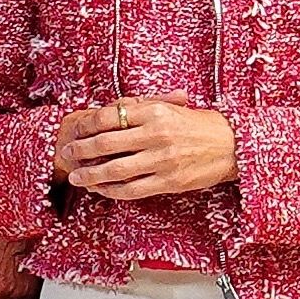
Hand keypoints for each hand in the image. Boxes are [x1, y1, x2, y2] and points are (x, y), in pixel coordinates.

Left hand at [51, 100, 240, 202]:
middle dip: (80, 150)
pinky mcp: (168, 182)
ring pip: (115, 170)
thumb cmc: (202, 126)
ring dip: (90, 175)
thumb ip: (144, 107)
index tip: (76, 129)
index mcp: (156, 111)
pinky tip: (101, 190)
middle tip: (66, 153)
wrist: (233, 146)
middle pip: (106, 144)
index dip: (87, 124)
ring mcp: (162, 160)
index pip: (110, 116)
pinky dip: (112, 191)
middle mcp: (156, 134)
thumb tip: (112, 110)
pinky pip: (132, 190)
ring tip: (76, 177)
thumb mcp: (173, 107)